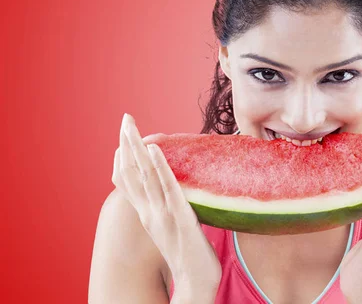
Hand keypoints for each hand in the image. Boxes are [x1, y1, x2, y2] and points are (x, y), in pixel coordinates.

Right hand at [112, 113, 221, 301]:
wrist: (197, 283)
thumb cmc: (190, 256)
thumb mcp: (173, 228)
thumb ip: (169, 210)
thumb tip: (175, 193)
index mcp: (147, 214)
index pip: (128, 182)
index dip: (123, 158)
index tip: (122, 138)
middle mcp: (149, 212)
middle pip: (131, 173)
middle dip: (126, 144)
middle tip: (124, 119)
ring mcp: (161, 214)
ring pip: (144, 176)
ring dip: (137, 148)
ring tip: (131, 126)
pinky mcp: (179, 217)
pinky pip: (167, 187)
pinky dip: (159, 166)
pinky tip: (155, 149)